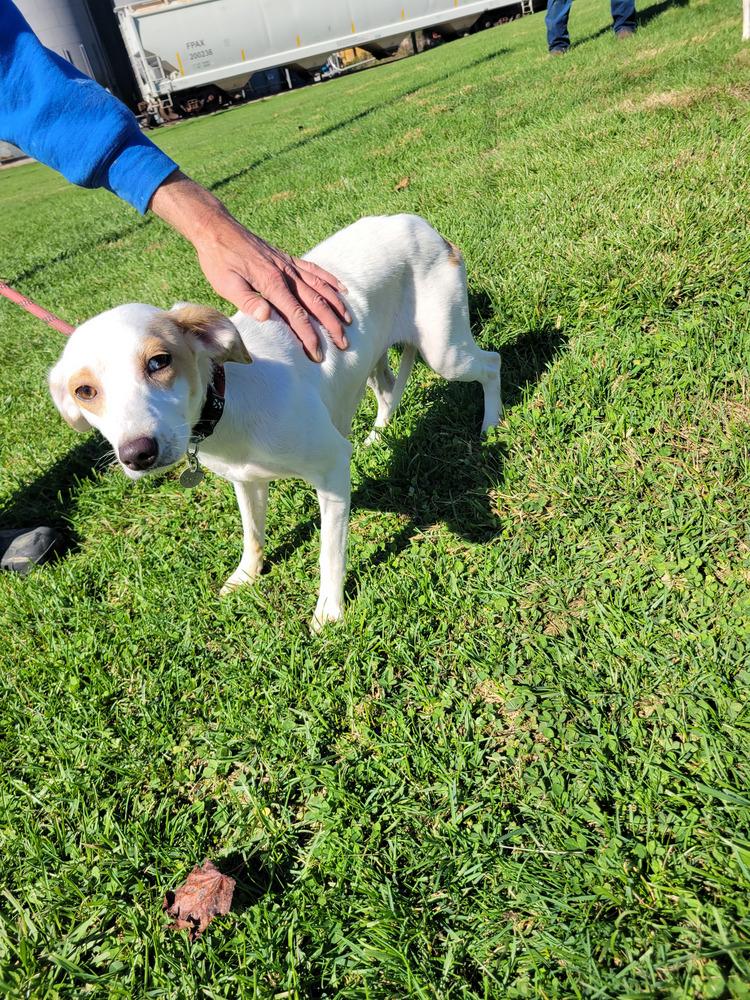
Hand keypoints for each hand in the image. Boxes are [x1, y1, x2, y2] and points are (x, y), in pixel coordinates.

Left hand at [149, 171, 349, 360]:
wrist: (217, 228)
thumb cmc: (218, 259)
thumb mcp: (225, 283)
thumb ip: (247, 300)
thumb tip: (266, 316)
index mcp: (271, 283)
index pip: (296, 314)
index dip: (309, 336)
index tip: (317, 353)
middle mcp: (285, 273)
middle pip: (315, 302)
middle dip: (331, 325)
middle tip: (343, 343)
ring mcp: (288, 264)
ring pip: (320, 287)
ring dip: (336, 305)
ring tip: (348, 322)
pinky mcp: (287, 258)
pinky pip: (314, 270)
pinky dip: (329, 280)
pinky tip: (341, 289)